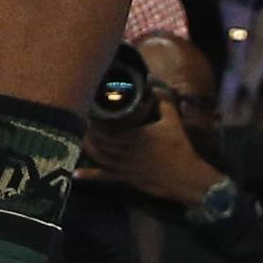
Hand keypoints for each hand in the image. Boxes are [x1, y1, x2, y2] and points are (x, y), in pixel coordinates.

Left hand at [79, 96, 224, 207]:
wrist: (187, 177)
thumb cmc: (179, 148)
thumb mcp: (173, 121)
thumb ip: (163, 101)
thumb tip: (153, 84)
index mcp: (133, 135)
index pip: (105, 127)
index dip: (93, 121)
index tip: (86, 111)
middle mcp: (124, 151)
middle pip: (99, 141)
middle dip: (87, 132)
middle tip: (79, 122)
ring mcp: (124, 166)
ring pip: (98, 156)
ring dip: (86, 147)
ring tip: (77, 137)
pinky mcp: (126, 178)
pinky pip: (105, 177)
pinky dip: (89, 175)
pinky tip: (75, 175)